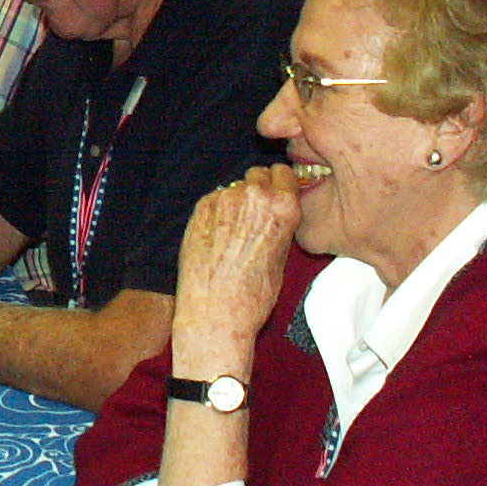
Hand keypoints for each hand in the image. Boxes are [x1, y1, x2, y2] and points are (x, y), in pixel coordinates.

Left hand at [172, 165, 300, 356]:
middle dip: (259, 189)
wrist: (215, 311)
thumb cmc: (253, 295)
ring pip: (235, 186)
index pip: (285, 173)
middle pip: (259, 174)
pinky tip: (217, 236)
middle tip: (255, 215)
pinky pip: (215, 199)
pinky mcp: (201, 206)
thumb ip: (281, 226)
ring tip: (234, 232)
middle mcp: (255, 196)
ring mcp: (225, 198)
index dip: (282, 185)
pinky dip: (217, 211)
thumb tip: (275, 212)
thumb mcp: (282, 257)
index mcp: (284, 207)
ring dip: (237, 200)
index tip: (278, 193)